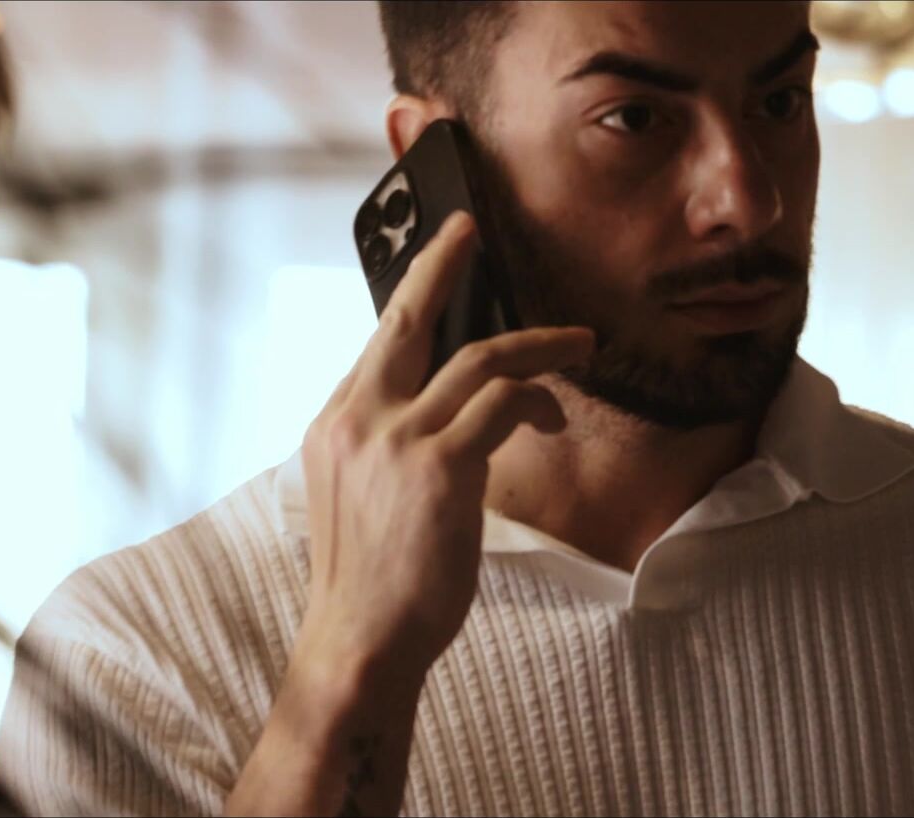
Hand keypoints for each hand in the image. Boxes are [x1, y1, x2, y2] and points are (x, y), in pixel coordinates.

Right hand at [296, 211, 592, 681]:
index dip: (415, 297)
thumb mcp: (359, 496)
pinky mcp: (440, 467)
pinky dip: (536, 399)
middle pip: (406, 318)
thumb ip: (387, 447)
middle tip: (472, 230)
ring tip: (579, 343)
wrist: (361, 642)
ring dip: (538, 344)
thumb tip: (440, 418)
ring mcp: (396, 439)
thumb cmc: (372, 580)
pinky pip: (503, 404)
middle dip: (442, 264)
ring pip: (479, 358)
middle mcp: (357, 419)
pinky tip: (552, 414)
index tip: (442, 258)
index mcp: (334, 424)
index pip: (380, 343)